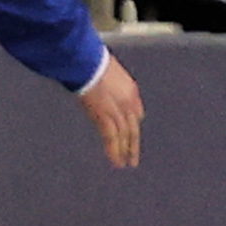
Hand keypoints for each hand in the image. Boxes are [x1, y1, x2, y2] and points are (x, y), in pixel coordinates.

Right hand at [80, 52, 146, 166]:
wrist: (89, 62)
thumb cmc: (93, 61)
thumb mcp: (109, 70)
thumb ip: (111, 82)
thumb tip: (103, 86)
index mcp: (131, 90)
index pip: (136, 113)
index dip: (133, 124)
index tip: (131, 135)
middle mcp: (129, 103)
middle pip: (133, 128)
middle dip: (133, 145)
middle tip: (133, 159)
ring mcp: (119, 111)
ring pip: (124, 136)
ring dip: (124, 152)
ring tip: (124, 164)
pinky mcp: (107, 117)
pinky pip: (112, 138)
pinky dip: (114, 151)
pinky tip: (116, 162)